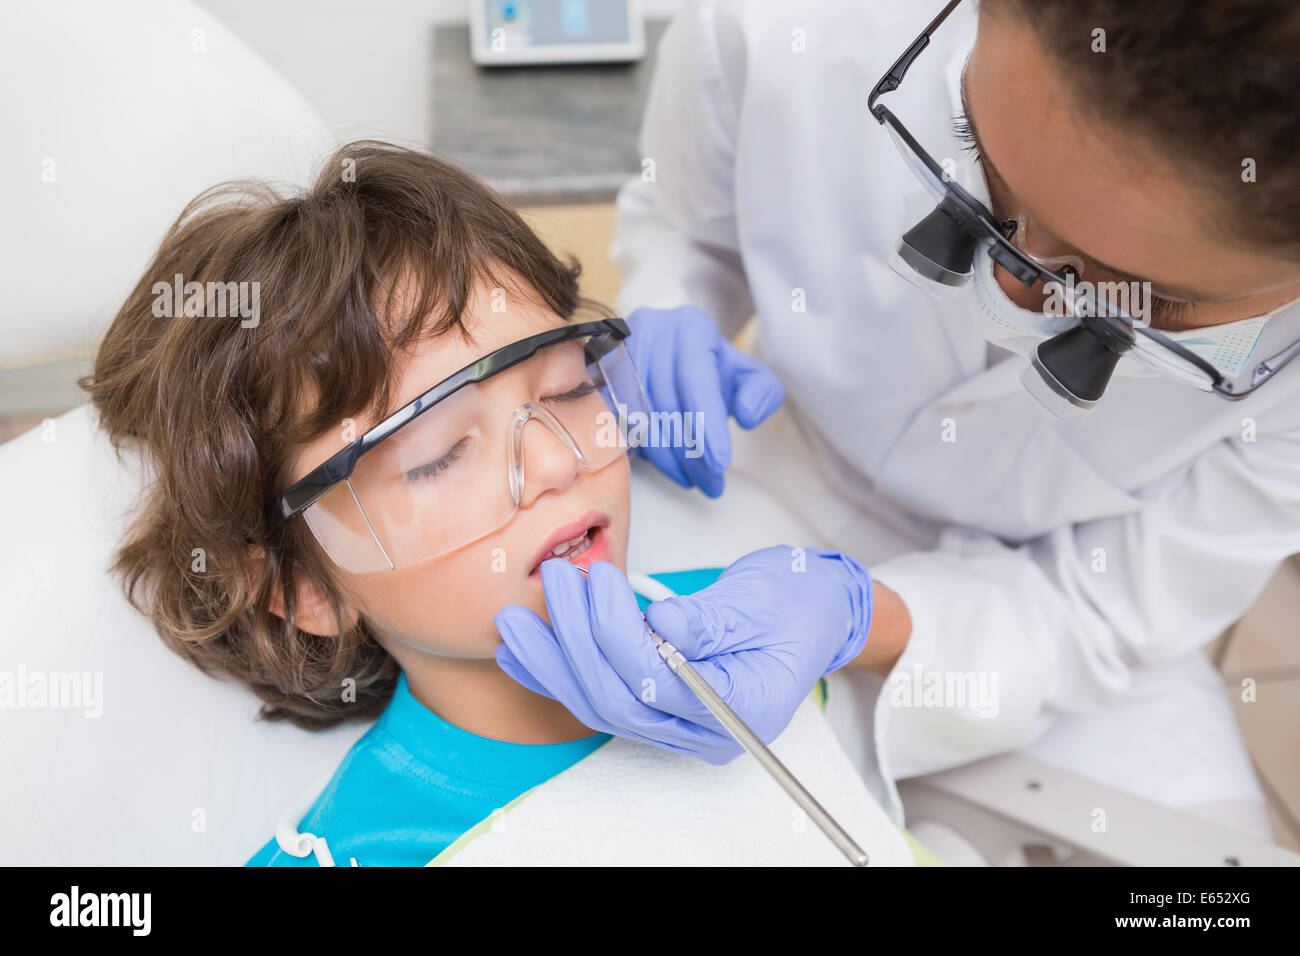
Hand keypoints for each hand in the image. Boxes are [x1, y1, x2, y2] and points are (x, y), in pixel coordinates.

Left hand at [493, 547, 873, 763]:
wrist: (815, 611)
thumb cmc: (797, 602)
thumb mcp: (763, 601)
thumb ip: (709, 619)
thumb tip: (661, 623)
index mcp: (741, 710)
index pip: (660, 683)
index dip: (617, 634)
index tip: (597, 582)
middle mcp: (703, 731)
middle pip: (619, 701)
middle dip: (574, 642)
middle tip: (553, 583)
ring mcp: (678, 723)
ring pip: (600, 704)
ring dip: (552, 660)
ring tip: (513, 619)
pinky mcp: (657, 703)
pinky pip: (599, 694)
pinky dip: (556, 671)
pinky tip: (521, 648)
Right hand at [623, 305, 783, 496]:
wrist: (669, 354)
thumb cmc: (710, 368)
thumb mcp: (746, 374)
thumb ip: (762, 392)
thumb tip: (747, 416)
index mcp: (691, 328)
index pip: (696, 380)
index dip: (708, 424)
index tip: (720, 462)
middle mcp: (650, 332)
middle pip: (668, 404)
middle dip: (692, 453)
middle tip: (711, 484)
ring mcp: (618, 353)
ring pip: (640, 417)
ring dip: (668, 458)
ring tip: (693, 481)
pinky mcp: (596, 376)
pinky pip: (615, 421)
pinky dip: (640, 449)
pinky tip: (662, 465)